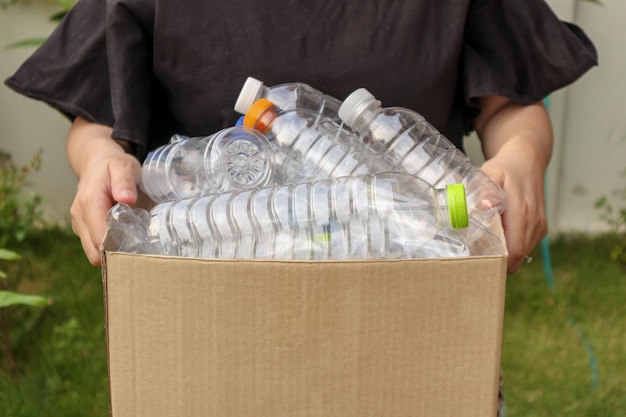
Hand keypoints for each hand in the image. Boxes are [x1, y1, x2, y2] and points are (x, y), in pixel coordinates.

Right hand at [67, 118, 140, 265]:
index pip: (99, 238)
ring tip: (131, 242)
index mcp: (89, 202)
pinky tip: (122, 237)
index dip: (117, 249)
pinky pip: (93, 245)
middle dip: (115, 255)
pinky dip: (107, 247)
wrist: (97, 161)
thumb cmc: (113, 164)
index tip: (137, 250)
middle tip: (137, 249)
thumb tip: (126, 199)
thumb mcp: (124, 166)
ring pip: (92, 251)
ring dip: (111, 252)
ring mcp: (79, 222)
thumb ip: (125, 182)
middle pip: (94, 251)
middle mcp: (79, 215)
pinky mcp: (81, 226)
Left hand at [473, 96, 552, 273]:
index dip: (498, 263)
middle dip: (498, 262)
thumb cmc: (505, 168)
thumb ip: (487, 190)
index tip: (479, 264)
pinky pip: (526, 245)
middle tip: (475, 258)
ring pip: (522, 253)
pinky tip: (498, 236)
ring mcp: (539, 226)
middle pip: (518, 257)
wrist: (527, 160)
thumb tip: (485, 206)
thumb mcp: (491, 173)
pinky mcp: (540, 228)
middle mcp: (535, 222)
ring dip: (505, 254)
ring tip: (485, 245)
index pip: (515, 251)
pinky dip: (511, 246)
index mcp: (522, 212)